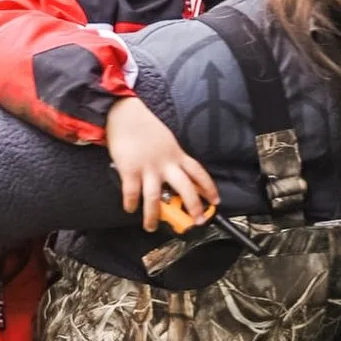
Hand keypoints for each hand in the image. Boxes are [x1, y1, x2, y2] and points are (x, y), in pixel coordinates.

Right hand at [105, 96, 218, 232]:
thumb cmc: (143, 127)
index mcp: (176, 155)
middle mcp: (166, 163)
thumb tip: (174, 175)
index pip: (198, 173)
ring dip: (154, 216)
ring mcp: (148, 168)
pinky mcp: (129, 170)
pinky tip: (130, 208)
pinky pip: (132, 193)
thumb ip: (171, 158)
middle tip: (196, 221)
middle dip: (193, 207)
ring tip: (151, 226)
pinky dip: (131, 204)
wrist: (124, 113)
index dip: (209, 188)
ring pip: (155, 198)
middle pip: (185, 188)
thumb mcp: (166, 141)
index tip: (215, 201)